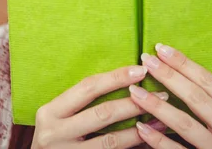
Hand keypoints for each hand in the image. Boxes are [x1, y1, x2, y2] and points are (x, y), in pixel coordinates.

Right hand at [31, 65, 168, 148]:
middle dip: (134, 103)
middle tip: (161, 94)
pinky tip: (149, 140)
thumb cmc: (55, 137)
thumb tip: (124, 79)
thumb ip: (81, 103)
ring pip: (111, 141)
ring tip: (161, 119)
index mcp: (49, 112)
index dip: (116, 77)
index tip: (140, 70)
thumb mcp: (58, 117)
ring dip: (140, 129)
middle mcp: (54, 134)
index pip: (88, 88)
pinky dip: (133, 146)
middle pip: (102, 113)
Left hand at [128, 44, 211, 148]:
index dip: (184, 63)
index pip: (209, 82)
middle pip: (197, 98)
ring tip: (135, 92)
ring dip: (157, 106)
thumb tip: (171, 69)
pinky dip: (158, 139)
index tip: (161, 49)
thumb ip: (207, 102)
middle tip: (146, 61)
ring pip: (185, 123)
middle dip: (169, 76)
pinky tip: (141, 127)